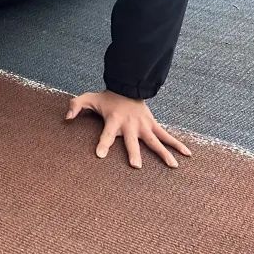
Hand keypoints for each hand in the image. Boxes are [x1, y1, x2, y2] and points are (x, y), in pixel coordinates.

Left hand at [65, 91, 191, 169]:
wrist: (127, 86)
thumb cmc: (107, 98)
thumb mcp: (88, 98)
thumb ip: (76, 106)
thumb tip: (66, 117)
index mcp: (114, 120)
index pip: (107, 133)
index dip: (103, 143)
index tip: (99, 155)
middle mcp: (130, 125)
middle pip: (132, 141)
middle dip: (133, 152)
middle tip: (136, 166)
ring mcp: (143, 126)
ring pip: (155, 141)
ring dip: (164, 153)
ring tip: (174, 166)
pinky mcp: (153, 125)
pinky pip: (166, 136)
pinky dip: (177, 144)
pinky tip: (188, 154)